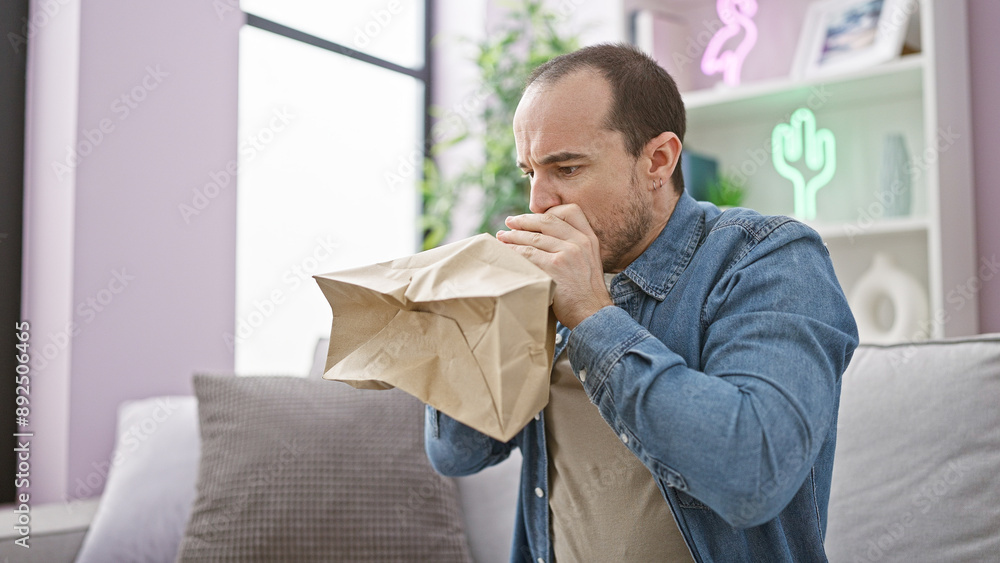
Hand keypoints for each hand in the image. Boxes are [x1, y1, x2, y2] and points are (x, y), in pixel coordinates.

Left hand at [496, 204, 612, 327]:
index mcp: (589, 238)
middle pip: (547, 221)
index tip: (532, 217)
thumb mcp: (589, 261)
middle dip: (524, 221)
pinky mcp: (554, 266)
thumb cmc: (585, 291)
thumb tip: (545, 235)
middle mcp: (580, 242)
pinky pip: (528, 254)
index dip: (548, 211)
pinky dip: (513, 252)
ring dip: (513, 237)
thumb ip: (574, 246)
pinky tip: (505, 253)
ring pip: (533, 238)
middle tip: (509, 223)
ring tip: (501, 238)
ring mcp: (567, 253)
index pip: (570, 211)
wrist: (592, 314)